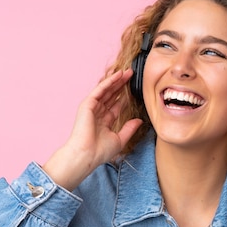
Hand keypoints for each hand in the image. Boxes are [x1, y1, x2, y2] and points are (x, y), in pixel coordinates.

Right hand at [42, 69, 142, 190]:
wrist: (87, 155)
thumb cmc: (100, 151)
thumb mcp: (120, 139)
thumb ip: (129, 129)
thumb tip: (139, 121)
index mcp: (104, 121)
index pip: (116, 105)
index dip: (125, 97)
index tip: (135, 89)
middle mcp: (98, 113)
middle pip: (112, 95)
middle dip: (122, 85)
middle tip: (132, 75)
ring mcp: (92, 108)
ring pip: (107, 90)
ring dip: (117, 80)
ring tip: (127, 72)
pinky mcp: (88, 104)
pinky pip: (100, 90)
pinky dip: (109, 82)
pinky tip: (118, 75)